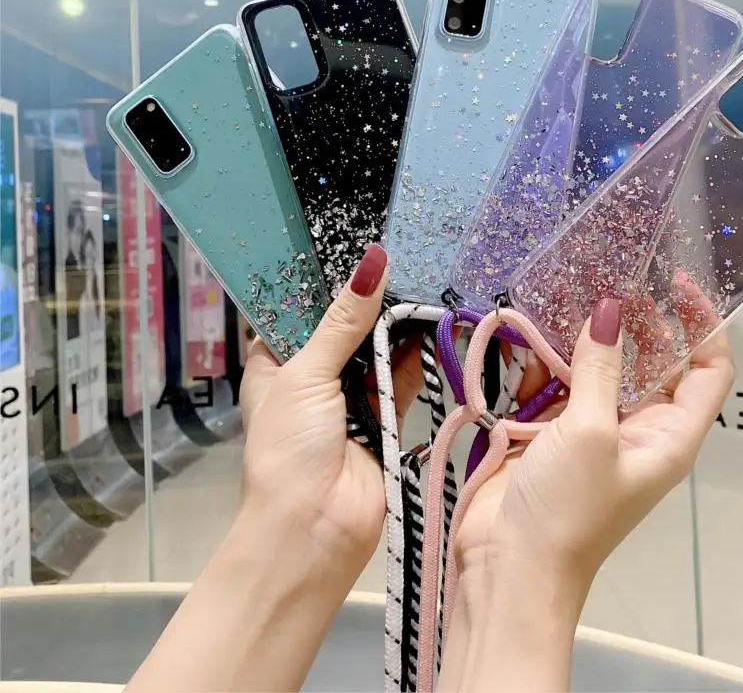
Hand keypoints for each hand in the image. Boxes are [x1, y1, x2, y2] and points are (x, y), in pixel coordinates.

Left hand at [238, 244, 422, 592]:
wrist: (313, 531)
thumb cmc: (289, 447)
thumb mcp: (306, 375)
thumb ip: (344, 321)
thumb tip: (374, 262)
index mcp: (275, 363)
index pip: (299, 310)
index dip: (325, 280)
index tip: (356, 242)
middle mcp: (312, 375)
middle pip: (344, 326)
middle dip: (370, 299)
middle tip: (404, 255)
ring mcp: (351, 397)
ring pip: (378, 349)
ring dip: (398, 324)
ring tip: (426, 278)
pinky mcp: (386, 417)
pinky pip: (405, 376)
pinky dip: (419, 354)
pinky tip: (436, 320)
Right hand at [455, 272, 734, 600]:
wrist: (509, 568)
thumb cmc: (567, 509)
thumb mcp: (590, 431)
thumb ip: (600, 366)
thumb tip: (611, 308)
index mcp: (670, 435)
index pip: (709, 369)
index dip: (703, 323)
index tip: (675, 283)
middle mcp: (639, 428)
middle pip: (652, 361)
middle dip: (637, 320)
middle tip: (610, 278)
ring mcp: (593, 429)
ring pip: (600, 367)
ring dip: (584, 334)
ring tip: (567, 290)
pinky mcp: (551, 432)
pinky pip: (557, 383)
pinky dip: (545, 358)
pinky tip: (527, 329)